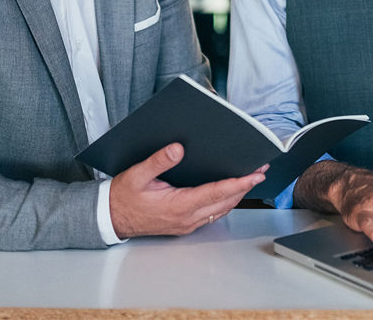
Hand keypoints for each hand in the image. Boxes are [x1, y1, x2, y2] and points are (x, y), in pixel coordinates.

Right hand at [109, 143, 266, 238]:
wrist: (111, 218)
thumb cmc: (123, 197)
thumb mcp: (137, 174)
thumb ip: (158, 161)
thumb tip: (178, 148)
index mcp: (178, 205)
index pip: (216, 193)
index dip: (239, 183)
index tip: (255, 174)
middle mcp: (187, 218)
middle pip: (225, 202)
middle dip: (245, 186)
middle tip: (260, 170)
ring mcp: (187, 224)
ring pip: (221, 210)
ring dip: (237, 194)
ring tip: (250, 177)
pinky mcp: (185, 224)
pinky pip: (212, 214)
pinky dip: (225, 201)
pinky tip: (229, 191)